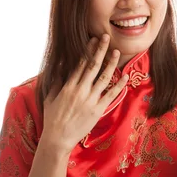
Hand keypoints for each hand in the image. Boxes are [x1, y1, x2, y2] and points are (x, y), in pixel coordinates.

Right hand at [40, 34, 127, 155]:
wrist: (58, 138)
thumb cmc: (52, 119)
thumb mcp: (50, 97)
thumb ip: (56, 81)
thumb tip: (61, 66)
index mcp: (68, 86)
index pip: (81, 64)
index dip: (88, 50)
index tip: (93, 40)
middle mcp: (80, 90)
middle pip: (93, 66)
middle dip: (100, 50)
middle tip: (106, 37)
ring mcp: (90, 100)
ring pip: (103, 78)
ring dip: (111, 64)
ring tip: (117, 52)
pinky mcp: (98, 110)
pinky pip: (111, 95)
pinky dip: (119, 85)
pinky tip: (126, 76)